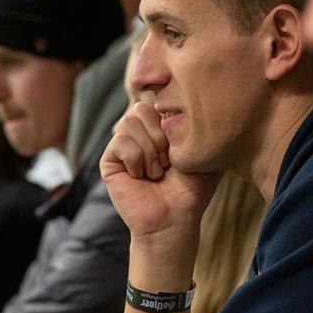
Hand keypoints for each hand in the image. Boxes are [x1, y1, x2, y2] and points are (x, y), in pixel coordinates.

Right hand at [101, 102, 219, 246]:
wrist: (175, 217)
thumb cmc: (191, 188)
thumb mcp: (203, 151)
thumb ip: (200, 123)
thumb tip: (194, 95)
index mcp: (159, 126)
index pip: (158, 99)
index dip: (170, 122)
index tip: (179, 149)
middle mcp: (139, 132)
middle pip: (142, 108)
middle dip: (161, 137)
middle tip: (167, 163)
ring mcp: (122, 145)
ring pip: (129, 123)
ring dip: (149, 151)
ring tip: (156, 172)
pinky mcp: (109, 160)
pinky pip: (120, 141)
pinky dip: (136, 159)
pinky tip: (141, 176)